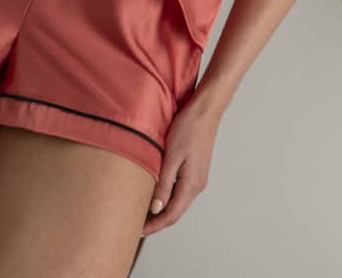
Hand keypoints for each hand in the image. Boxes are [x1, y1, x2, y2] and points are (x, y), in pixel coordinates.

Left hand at [139, 93, 222, 235]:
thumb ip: (164, 184)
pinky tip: (156, 192)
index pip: (171, 215)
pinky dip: (167, 197)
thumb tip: (156, 209)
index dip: (154, 226)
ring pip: (178, 202)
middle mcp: (197, 185)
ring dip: (162, 210)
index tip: (138, 231)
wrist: (205, 110)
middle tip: (136, 223)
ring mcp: (198, 177)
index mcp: (191, 184)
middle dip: (157, 221)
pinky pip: (180, 190)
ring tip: (143, 210)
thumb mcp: (172, 157)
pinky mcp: (195, 169)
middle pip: (175, 212)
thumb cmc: (189, 128)